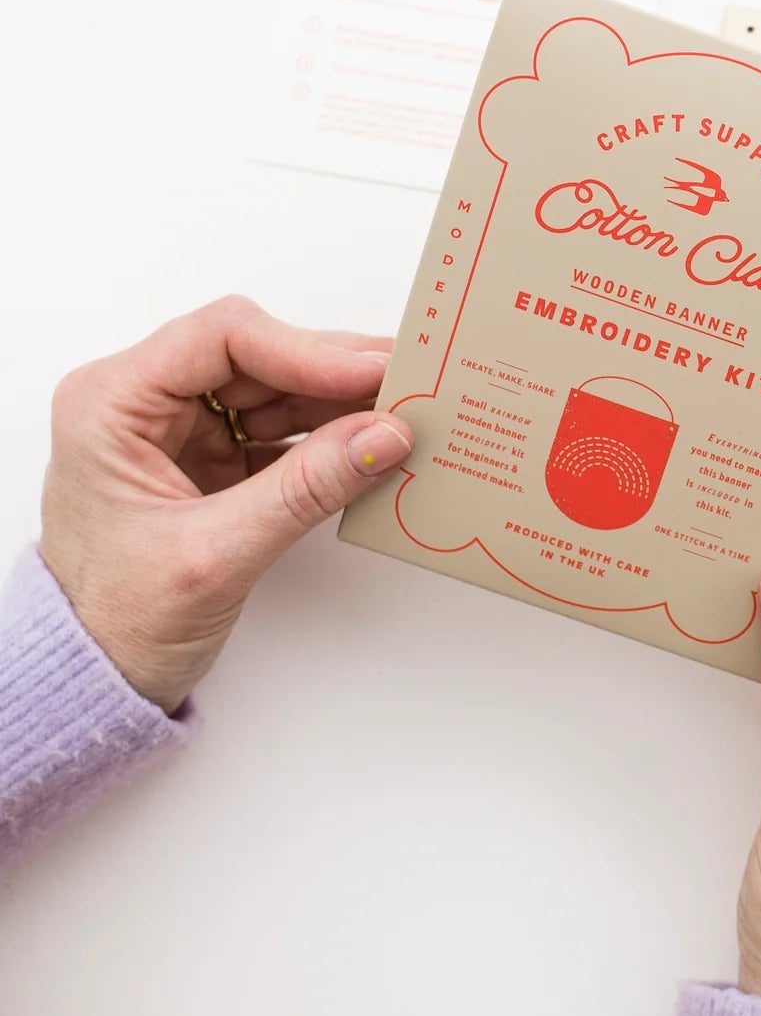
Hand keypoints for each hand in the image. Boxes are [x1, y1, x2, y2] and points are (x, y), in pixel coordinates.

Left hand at [39, 295, 412, 714]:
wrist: (94, 677)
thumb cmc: (114, 620)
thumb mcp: (217, 554)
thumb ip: (305, 489)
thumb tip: (384, 436)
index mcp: (112, 403)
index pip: (223, 338)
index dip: (306, 350)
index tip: (371, 375)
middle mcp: (145, 400)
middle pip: (261, 355)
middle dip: (337, 372)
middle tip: (411, 383)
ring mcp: (182, 426)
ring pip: (280, 386)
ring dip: (343, 402)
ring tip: (405, 412)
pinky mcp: (215, 454)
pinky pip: (285, 425)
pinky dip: (333, 435)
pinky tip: (374, 442)